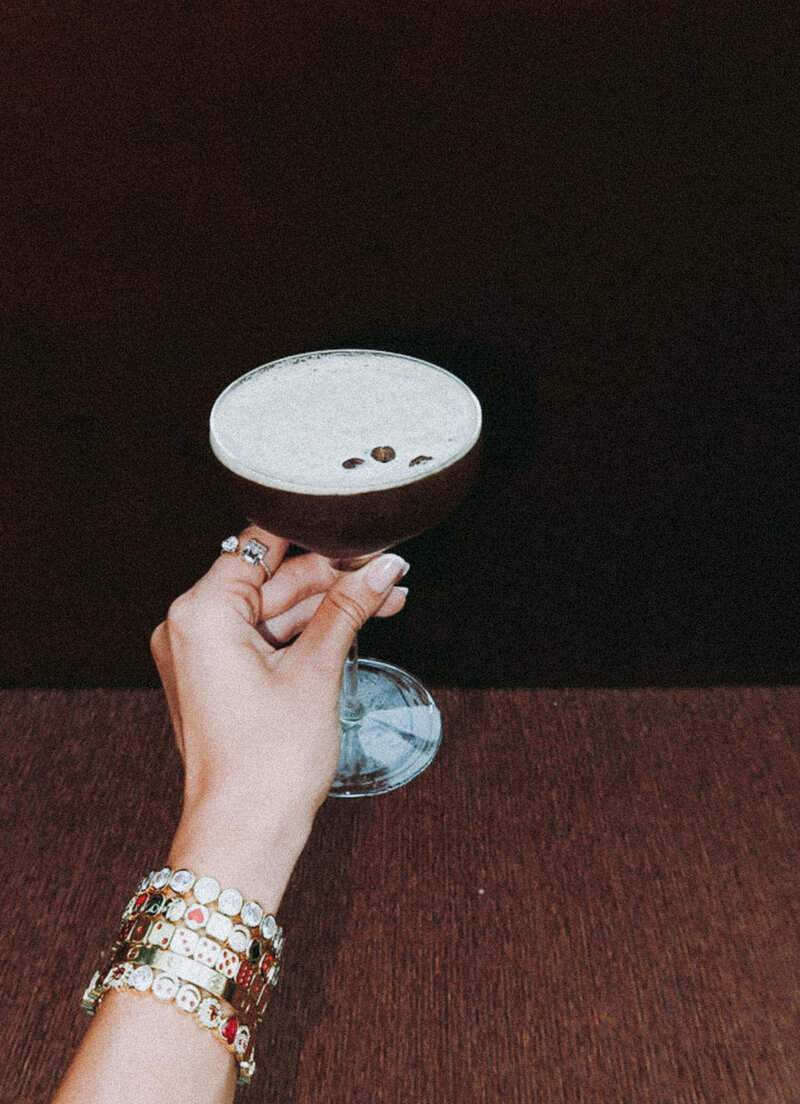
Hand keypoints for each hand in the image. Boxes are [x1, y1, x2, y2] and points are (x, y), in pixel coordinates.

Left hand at [150, 527, 408, 910]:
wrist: (245, 834)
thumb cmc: (268, 763)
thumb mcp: (315, 672)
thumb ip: (348, 609)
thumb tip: (384, 567)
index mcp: (201, 613)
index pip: (260, 546)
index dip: (317, 535)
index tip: (361, 532)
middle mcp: (190, 627)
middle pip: (271, 579)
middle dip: (332, 577)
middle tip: (388, 572)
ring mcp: (202, 655)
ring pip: (273, 610)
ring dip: (326, 606)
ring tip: (386, 598)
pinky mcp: (217, 678)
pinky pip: (265, 638)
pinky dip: (305, 633)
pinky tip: (354, 623)